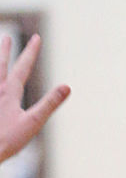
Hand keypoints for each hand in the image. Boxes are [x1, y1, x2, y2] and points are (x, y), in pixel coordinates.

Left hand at [0, 33, 69, 164]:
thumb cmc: (5, 139)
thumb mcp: (33, 123)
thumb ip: (49, 103)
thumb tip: (67, 87)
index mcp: (9, 92)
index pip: (23, 67)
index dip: (31, 51)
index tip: (37, 37)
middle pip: (0, 65)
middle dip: (5, 51)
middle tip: (7, 37)